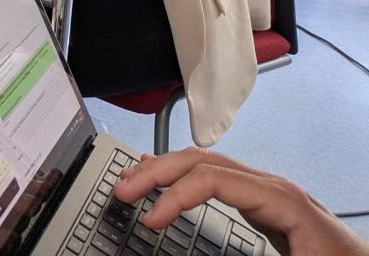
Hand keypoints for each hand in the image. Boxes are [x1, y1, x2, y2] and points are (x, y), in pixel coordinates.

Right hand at [114, 149, 367, 255]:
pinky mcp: (266, 204)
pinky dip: (182, 174)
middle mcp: (274, 187)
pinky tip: (164, 175)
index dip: (175, 196)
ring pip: (207, 163)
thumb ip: (251, 255)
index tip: (151, 221)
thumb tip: (197, 253)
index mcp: (283, 200)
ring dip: (165, 170)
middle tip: (123, 190)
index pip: (213, 179)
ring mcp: (270, 192)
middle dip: (158, 172)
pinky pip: (217, 177)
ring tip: (132, 180)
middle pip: (203, 161)